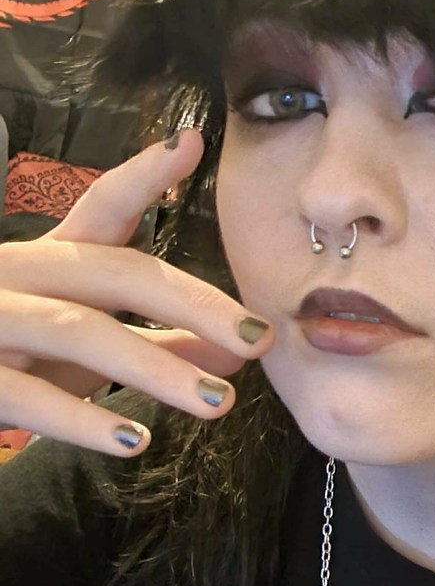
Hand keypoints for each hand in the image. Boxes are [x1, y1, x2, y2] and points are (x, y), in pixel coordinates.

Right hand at [0, 129, 274, 456]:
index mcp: (48, 260)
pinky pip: (29, 396)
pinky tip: (136, 440)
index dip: (143, 176)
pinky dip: (84, 421)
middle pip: (116, 272)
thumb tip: (239, 351)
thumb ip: (158, 345)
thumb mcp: (87, 350)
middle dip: (193, 303)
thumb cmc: (14, 359)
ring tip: (218, 403)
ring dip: (156, 368)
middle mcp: (18, 274)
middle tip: (258, 337)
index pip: (101, 208)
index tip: (192, 144)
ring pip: (81, 332)